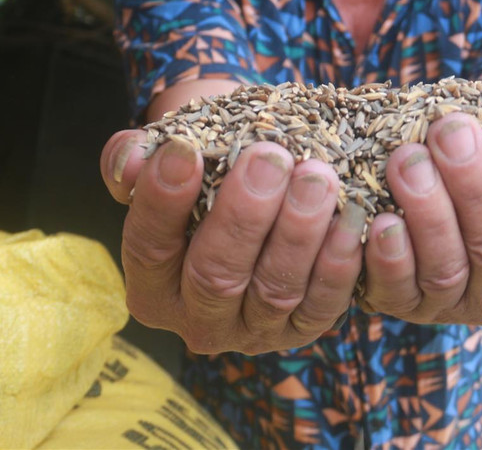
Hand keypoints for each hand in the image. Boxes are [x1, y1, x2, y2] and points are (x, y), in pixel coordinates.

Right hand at [100, 132, 364, 354]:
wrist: (253, 192)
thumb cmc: (202, 173)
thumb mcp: (164, 161)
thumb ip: (133, 158)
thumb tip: (130, 163)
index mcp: (152, 286)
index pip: (149, 247)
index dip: (163, 200)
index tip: (186, 148)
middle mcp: (198, 320)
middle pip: (215, 275)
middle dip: (245, 215)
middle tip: (271, 158)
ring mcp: (253, 331)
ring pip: (275, 291)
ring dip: (299, 234)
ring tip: (317, 178)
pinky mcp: (302, 330)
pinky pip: (323, 305)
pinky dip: (338, 264)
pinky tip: (351, 220)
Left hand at [360, 105, 481, 324]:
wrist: (409, 240)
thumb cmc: (472, 192)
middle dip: (473, 182)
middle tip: (449, 130)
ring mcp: (451, 305)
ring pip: (447, 268)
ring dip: (428, 213)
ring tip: (407, 161)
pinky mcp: (404, 308)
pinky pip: (398, 289)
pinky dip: (391, 258)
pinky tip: (380, 221)